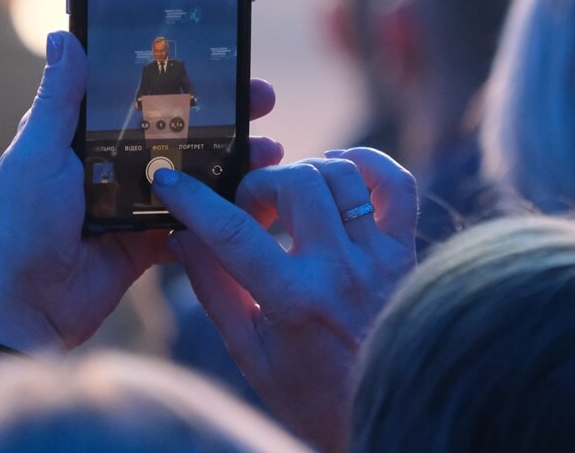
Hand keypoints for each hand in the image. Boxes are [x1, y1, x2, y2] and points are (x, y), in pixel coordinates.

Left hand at [0, 30, 283, 352]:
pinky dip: (226, 211)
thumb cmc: (21, 227)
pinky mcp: (154, 237)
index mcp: (85, 135)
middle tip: (264, 99)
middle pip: (181, 128)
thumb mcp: (36, 154)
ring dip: (236, 160)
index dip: (183, 76)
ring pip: (197, 171)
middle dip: (227, 114)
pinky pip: (197, 219)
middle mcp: (115, 162)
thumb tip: (61, 36)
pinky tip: (257, 201)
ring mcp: (139, 200)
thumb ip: (58, 101)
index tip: (222, 60)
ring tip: (272, 151)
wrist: (29, 309)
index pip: (141, 94)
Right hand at [153, 148, 416, 452]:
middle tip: (248, 208)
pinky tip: (338, 170)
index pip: (233, 232)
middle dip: (259, 184)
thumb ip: (214, 288)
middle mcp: (340, 271)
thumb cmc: (309, 391)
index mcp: (294, 300)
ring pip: (341, 175)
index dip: (193, 200)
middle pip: (296, 184)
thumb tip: (182, 238)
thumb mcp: (248, 351)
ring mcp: (379, 257)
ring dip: (305, 172)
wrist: (379, 410)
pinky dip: (366, 164)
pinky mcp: (405, 250)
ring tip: (288, 196)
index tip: (170, 182)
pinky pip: (396, 184)